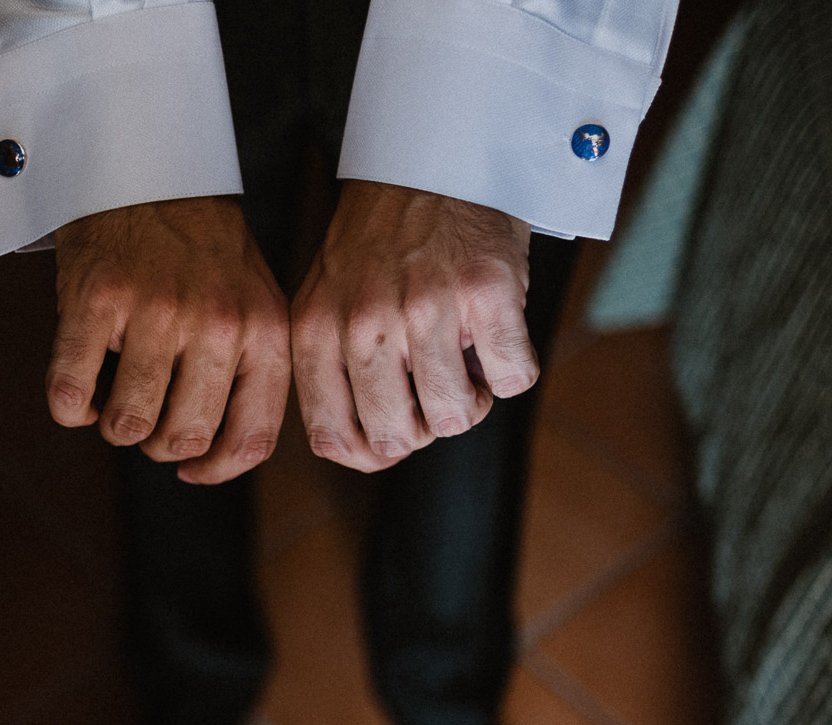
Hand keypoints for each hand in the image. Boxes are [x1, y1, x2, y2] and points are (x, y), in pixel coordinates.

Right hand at [48, 196, 290, 483]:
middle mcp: (217, 325)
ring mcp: (156, 312)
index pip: (251, 438)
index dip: (214, 470)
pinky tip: (78, 389)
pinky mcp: (96, 301)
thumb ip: (250, 377)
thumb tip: (208, 465)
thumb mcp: (254, 307)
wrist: (149, 173)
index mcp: (263, 332)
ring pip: (127, 424)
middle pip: (182, 439)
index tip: (189, 471)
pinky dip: (69, 407)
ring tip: (112, 392)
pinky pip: (71, 396)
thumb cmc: (203, 258)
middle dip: (156, 442)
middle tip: (146, 411)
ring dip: (112, 423)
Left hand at [290, 181, 534, 471]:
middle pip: (399, 438)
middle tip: (436, 383)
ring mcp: (425, 307)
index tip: (396, 427)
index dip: (373, 451)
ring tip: (466, 356)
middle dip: (426, 424)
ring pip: (457, 417)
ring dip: (473, 398)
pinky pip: (512, 380)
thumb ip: (332, 373)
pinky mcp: (485, 293)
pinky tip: (496, 334)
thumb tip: (372, 454)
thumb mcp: (328, 302)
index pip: (334, 439)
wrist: (432, 164)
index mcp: (318, 330)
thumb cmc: (380, 246)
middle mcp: (364, 322)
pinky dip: (514, 368)